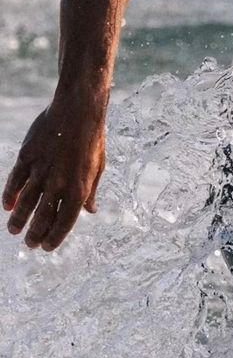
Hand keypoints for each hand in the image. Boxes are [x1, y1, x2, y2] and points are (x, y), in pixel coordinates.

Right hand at [3, 98, 105, 250]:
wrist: (79, 110)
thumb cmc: (92, 139)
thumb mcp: (98, 167)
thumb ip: (91, 191)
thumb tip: (91, 211)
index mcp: (80, 187)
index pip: (65, 221)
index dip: (55, 237)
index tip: (46, 247)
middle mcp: (59, 182)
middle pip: (43, 216)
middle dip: (35, 233)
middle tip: (29, 243)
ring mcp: (41, 170)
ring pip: (26, 202)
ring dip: (19, 219)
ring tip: (14, 231)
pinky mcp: (28, 156)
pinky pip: (15, 181)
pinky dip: (10, 195)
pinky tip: (7, 206)